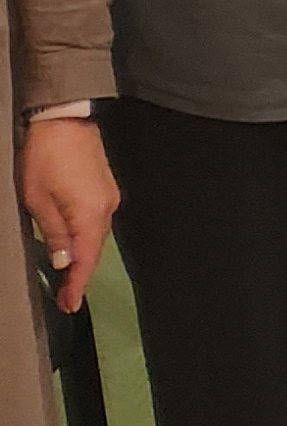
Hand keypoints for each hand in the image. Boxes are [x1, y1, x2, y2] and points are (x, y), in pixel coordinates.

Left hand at [17, 116, 115, 313]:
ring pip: (96, 235)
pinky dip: (87, 238)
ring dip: (83, 255)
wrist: (65, 120)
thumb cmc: (45, 161)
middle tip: (66, 296)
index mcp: (90, 215)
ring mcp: (109, 197)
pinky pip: (97, 222)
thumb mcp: (38, 200)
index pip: (86, 259)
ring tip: (68, 274)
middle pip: (95, 249)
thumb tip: (65, 261)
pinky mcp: (106, 188)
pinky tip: (75, 244)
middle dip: (80, 273)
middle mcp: (107, 209)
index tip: (69, 305)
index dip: (77, 285)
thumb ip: (54, 233)